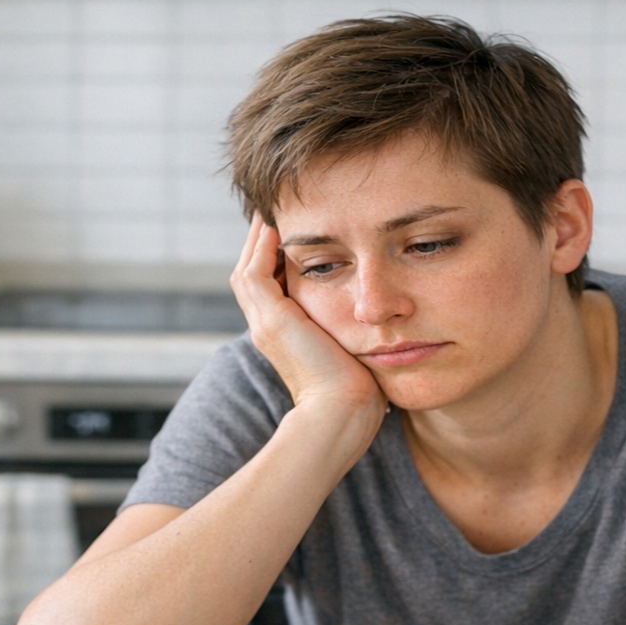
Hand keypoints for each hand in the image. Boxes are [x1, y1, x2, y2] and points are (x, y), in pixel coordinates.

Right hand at [229, 215, 386, 418]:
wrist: (341, 412)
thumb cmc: (355, 390)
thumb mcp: (352, 349)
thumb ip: (351, 328)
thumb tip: (378, 312)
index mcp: (282, 335)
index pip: (270, 286)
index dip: (276, 258)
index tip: (295, 233)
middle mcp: (267, 328)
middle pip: (251, 274)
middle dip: (261, 243)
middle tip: (275, 213)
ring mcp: (265, 324)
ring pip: (247, 270)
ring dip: (258, 239)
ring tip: (273, 212)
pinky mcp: (272, 320)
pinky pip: (255, 273)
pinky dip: (261, 248)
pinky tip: (277, 226)